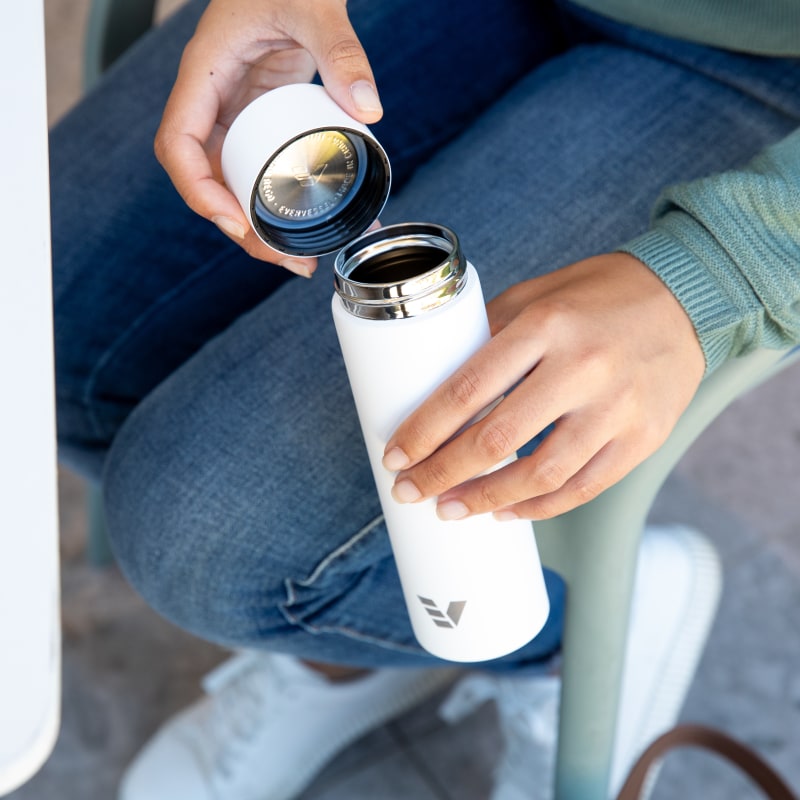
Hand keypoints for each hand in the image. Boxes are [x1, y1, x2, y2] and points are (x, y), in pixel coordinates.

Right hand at [154, 0, 382, 275]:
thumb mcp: (312, 4)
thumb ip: (340, 50)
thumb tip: (368, 109)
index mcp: (205, 74)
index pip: (178, 144)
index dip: (198, 191)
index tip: (234, 222)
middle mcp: (212, 100)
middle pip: (206, 180)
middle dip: (238, 227)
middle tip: (285, 259)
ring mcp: (235, 113)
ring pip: (230, 182)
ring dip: (257, 226)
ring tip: (297, 257)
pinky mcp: (258, 119)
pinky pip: (255, 168)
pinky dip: (273, 202)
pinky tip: (301, 225)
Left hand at [382, 253, 704, 519]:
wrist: (686, 300)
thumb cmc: (597, 296)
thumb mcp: (535, 297)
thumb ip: (489, 338)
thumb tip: (437, 387)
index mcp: (545, 326)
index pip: (468, 389)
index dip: (424, 430)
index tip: (396, 456)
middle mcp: (582, 368)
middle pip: (497, 438)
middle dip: (442, 473)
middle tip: (410, 492)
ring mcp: (617, 408)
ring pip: (540, 474)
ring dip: (486, 500)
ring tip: (451, 509)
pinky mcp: (642, 439)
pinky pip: (583, 488)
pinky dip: (539, 506)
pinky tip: (507, 511)